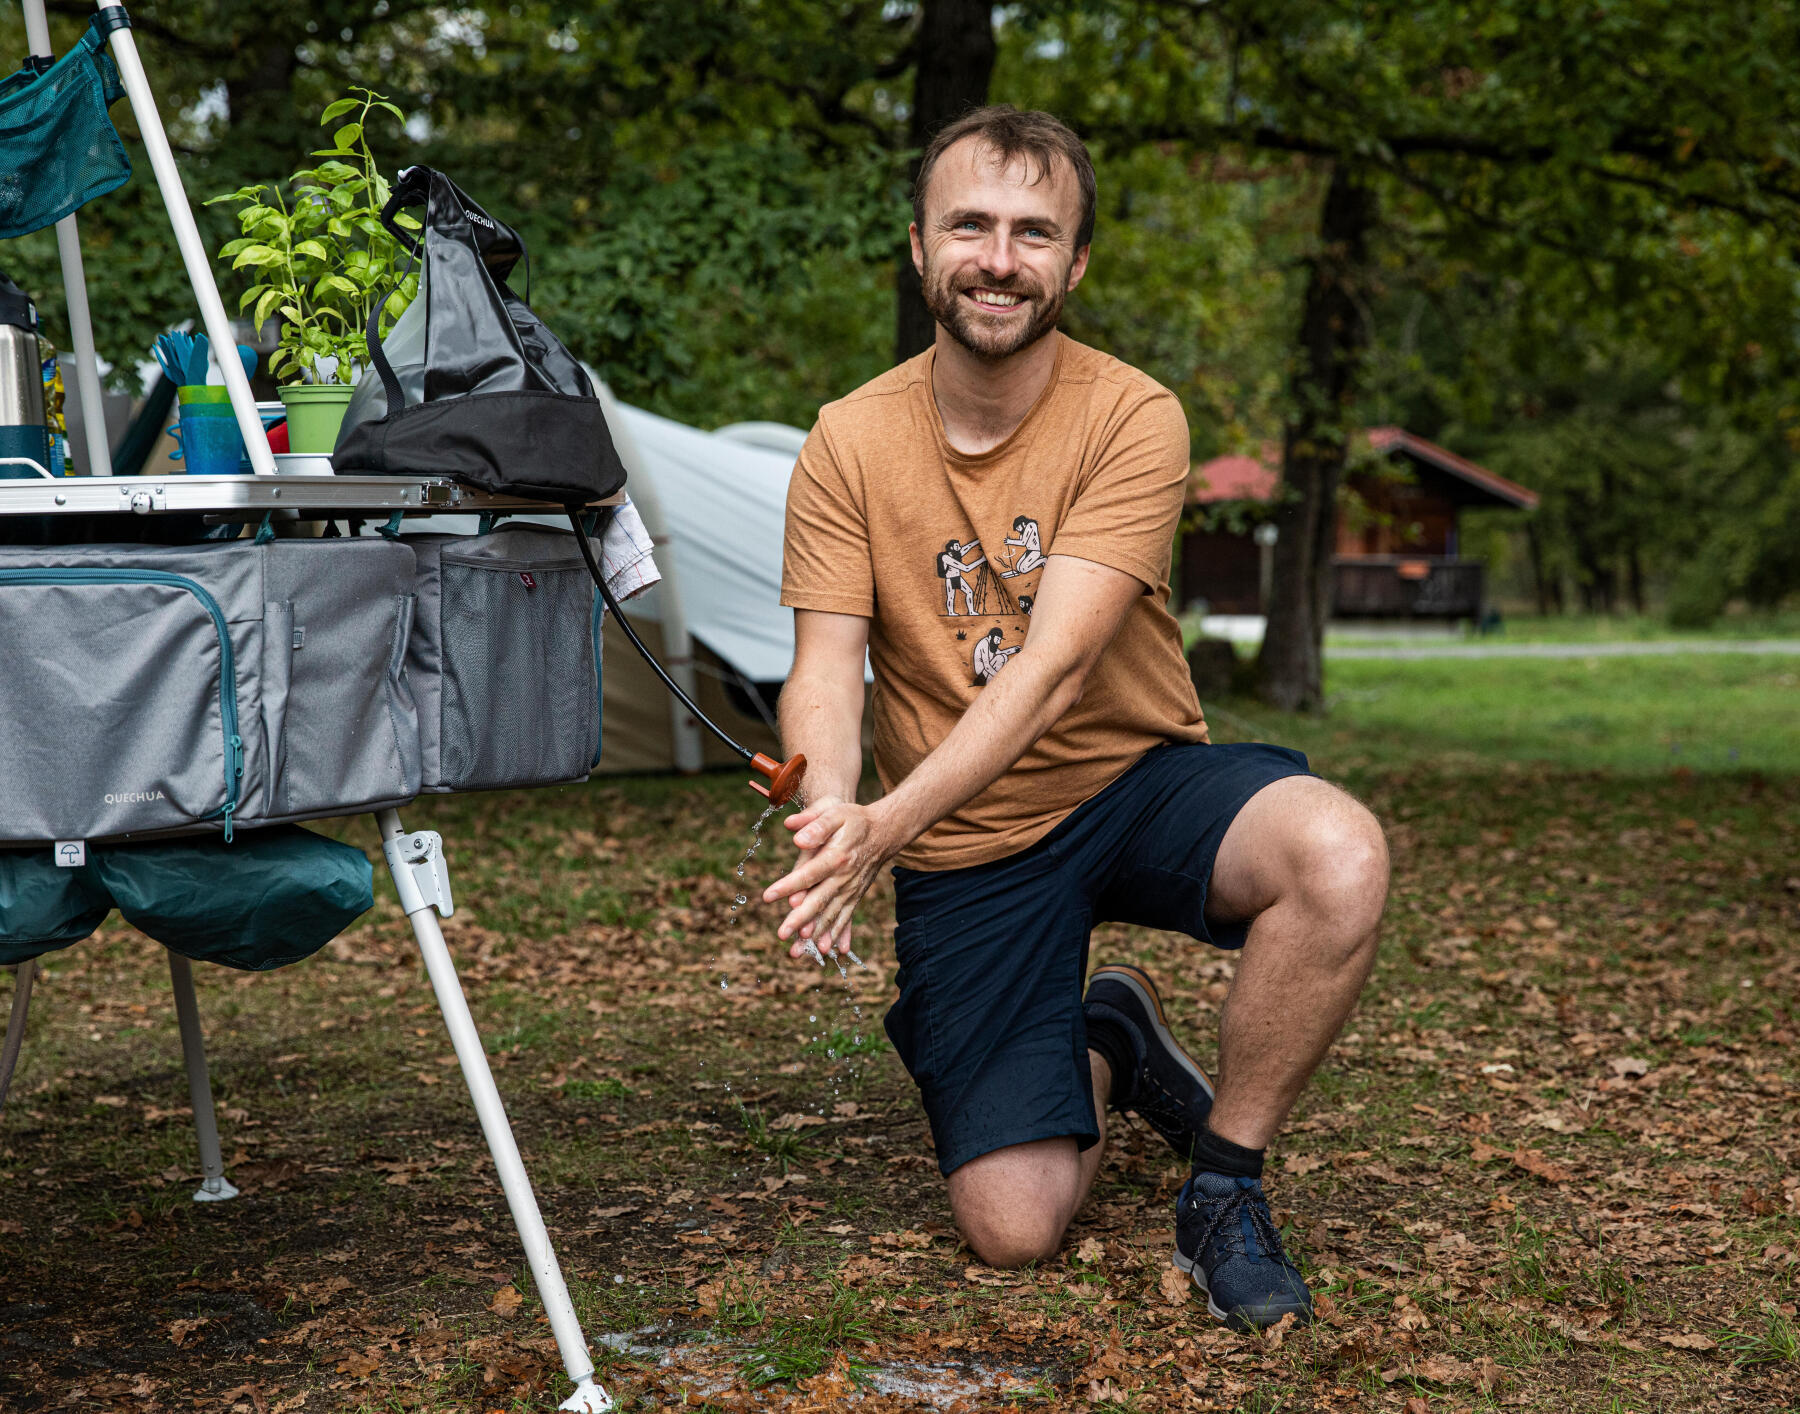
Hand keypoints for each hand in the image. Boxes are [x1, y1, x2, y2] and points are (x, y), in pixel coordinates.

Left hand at [762, 797, 897, 960]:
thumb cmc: (854, 820)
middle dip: (800, 920)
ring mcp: (851, 889)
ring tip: (798, 952)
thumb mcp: (835, 812)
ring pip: (831, 915)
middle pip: (819, 901)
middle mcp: (845, 877)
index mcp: (837, 857)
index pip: (808, 874)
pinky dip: (837, 934)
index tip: (767, 896)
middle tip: (781, 935)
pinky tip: (828, 950)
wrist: (883, 832)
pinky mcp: (855, 896)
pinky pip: (845, 918)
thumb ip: (815, 824)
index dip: (788, 886)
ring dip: (815, 934)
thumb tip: (797, 837)